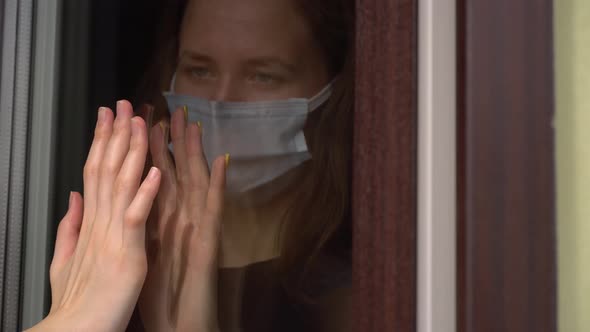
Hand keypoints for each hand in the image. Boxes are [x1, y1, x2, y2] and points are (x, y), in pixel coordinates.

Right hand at [28, 101, 159, 330]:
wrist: (76, 331)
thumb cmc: (78, 299)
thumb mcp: (67, 259)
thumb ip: (70, 226)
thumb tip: (73, 197)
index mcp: (90, 223)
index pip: (95, 173)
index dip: (102, 143)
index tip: (107, 117)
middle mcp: (99, 222)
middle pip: (106, 170)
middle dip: (114, 135)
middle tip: (121, 103)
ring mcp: (112, 235)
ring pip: (121, 184)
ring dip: (131, 152)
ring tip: (139, 123)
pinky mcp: (128, 253)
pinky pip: (137, 217)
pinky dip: (145, 194)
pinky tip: (154, 170)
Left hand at [138, 108, 226, 330]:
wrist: (180, 323)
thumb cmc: (162, 293)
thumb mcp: (141, 252)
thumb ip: (137, 222)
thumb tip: (125, 199)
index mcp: (161, 220)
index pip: (154, 177)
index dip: (146, 149)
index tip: (136, 121)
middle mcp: (181, 218)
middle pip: (177, 171)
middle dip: (170, 140)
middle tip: (165, 107)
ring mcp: (198, 227)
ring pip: (197, 182)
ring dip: (195, 152)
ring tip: (191, 122)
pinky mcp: (209, 242)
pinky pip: (215, 209)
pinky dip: (220, 185)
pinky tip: (222, 162)